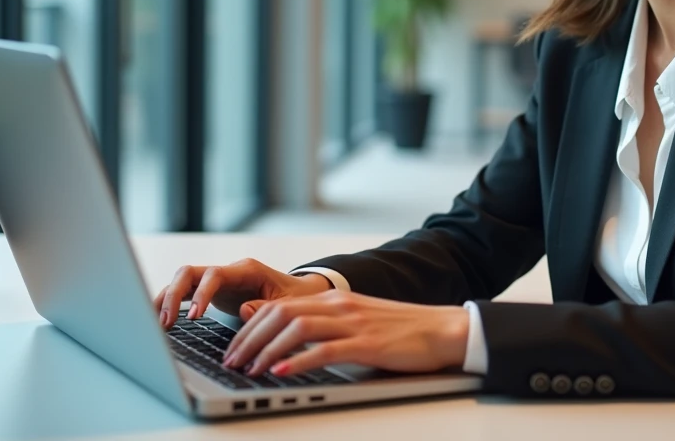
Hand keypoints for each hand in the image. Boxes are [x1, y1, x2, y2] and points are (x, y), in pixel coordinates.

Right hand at [153, 258, 332, 328]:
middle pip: (189, 273)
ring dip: (165, 300)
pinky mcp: (209, 292)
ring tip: (156, 326)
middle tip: (166, 323)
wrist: (298, 294)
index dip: (201, 293)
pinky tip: (158, 322)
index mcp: (246, 270)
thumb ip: (266, 306)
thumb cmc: (295, 298)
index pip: (215, 275)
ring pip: (181, 281)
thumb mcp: (288, 304)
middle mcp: (227, 271)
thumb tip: (243, 310)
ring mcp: (216, 280)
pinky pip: (182, 293)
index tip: (193, 316)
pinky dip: (168, 304)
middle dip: (174, 296)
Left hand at [221, 290, 469, 377]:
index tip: (233, 348)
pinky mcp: (367, 344)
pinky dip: (299, 361)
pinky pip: (325, 350)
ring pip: (296, 329)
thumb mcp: (357, 322)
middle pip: (280, 313)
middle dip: (248, 339)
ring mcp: (353, 323)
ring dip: (266, 350)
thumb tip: (287, 337)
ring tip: (249, 369)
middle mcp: (340, 306)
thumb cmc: (402, 332)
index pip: (279, 305)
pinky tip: (282, 374)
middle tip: (231, 361)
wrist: (443, 330)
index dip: (250, 326)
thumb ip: (324, 326)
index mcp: (335, 300)